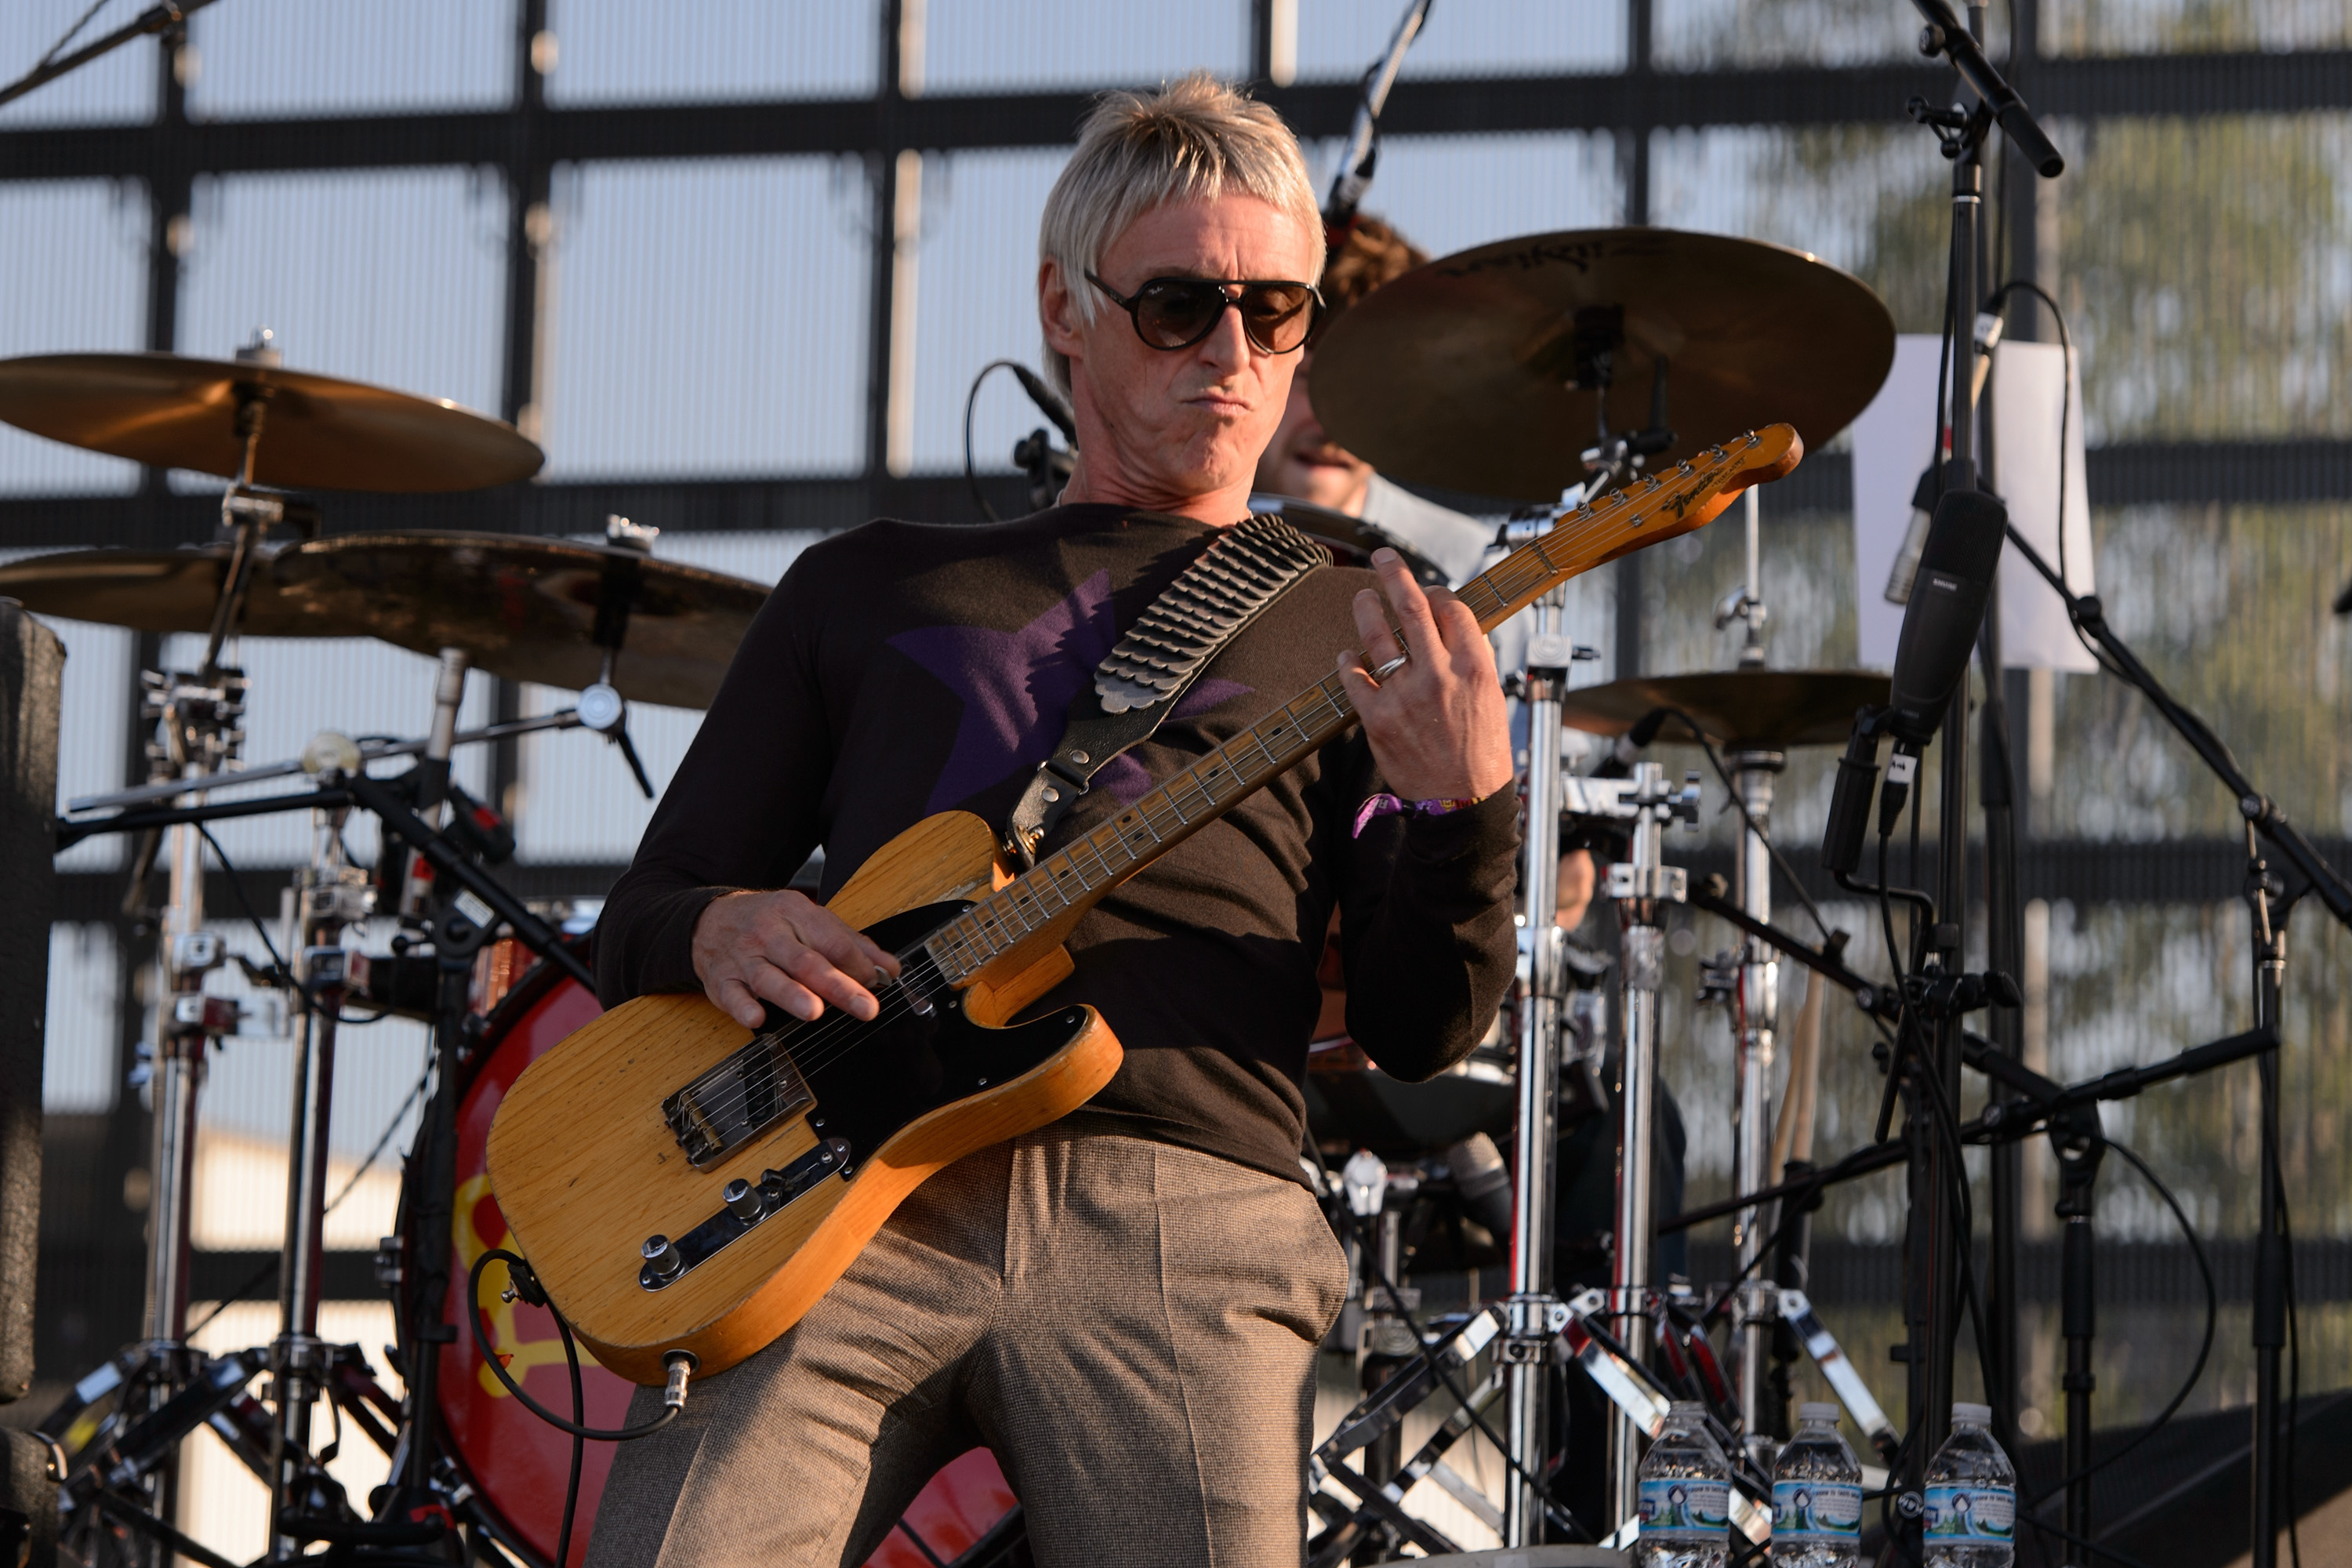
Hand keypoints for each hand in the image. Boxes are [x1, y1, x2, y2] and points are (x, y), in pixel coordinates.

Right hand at [691, 889, 901, 1028]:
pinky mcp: (722, 980)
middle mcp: (768, 934)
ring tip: (813, 1010)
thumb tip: (889, 968)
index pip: (832, 940)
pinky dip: (743, 1007)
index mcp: (795, 913)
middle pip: (806, 961)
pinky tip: (756, 1018)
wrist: (711, 919)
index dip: (857, 964)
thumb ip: (851, 944)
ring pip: (769, 978)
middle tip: (864, 1006)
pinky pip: (732, 995)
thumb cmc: (770, 923)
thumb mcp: (810, 921)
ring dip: (792, 995)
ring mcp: (743, 958)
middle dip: (837, 985)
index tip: (876, 982)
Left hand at [1337, 550, 1513, 804]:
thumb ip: (1469, 661)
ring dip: (1366, 609)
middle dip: (1395, 572)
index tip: (1429, 592)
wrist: (1463, 804)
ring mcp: (1404, 695)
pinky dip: (1348, 661)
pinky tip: (1348, 656)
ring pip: (1377, 634)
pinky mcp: (1377, 718)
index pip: (1452, 608)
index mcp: (1474, 667)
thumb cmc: (1482, 754)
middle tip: (1383, 556)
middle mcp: (1439, 675)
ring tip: (1362, 598)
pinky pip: (1353, 677)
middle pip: (1412, 605)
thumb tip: (1450, 630)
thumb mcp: (1492, 698)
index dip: (1437, 593)